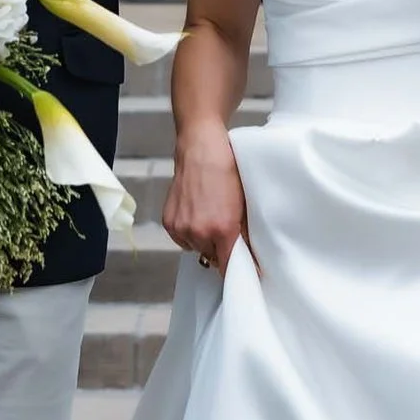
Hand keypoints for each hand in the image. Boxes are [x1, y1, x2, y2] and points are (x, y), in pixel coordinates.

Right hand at [163, 133, 250, 275]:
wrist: (201, 149)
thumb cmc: (226, 171)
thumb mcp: (243, 203)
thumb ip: (244, 233)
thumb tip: (250, 255)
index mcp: (222, 230)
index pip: (228, 267)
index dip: (236, 269)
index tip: (243, 270)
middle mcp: (199, 233)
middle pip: (211, 258)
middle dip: (219, 250)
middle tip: (225, 234)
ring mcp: (182, 228)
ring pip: (196, 249)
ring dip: (203, 241)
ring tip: (208, 218)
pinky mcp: (169, 222)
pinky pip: (181, 239)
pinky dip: (188, 233)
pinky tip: (195, 215)